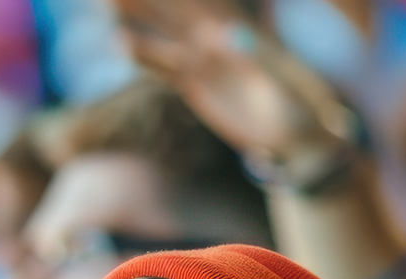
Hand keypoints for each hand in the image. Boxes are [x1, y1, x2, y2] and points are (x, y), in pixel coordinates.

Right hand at [115, 0, 352, 172]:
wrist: (295, 138)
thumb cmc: (299, 106)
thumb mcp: (284, 82)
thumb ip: (258, 58)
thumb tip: (226, 34)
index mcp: (241, 27)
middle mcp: (219, 36)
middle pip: (178, 6)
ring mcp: (205, 59)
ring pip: (165, 30)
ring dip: (139, 14)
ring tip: (106, 1)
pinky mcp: (195, 84)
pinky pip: (164, 65)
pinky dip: (144, 54)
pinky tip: (120, 41)